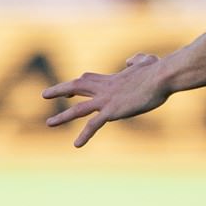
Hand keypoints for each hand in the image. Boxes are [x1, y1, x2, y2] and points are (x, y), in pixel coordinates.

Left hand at [42, 56, 169, 147]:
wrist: (161, 77)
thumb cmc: (158, 70)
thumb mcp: (147, 61)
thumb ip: (136, 60)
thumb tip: (130, 61)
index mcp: (112, 79)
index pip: (89, 80)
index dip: (77, 84)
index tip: (68, 89)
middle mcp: (105, 88)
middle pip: (76, 86)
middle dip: (59, 90)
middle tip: (44, 94)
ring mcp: (106, 100)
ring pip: (78, 109)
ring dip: (62, 116)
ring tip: (48, 123)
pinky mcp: (112, 111)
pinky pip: (93, 125)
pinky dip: (84, 135)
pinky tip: (76, 145)